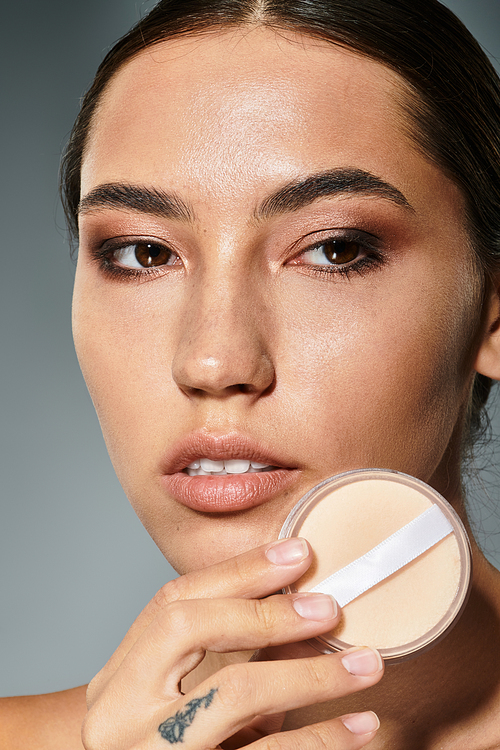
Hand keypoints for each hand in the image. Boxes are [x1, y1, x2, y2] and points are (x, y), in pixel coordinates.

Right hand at [82, 538, 382, 748]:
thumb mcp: (180, 711)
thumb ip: (227, 667)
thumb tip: (303, 625)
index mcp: (119, 680)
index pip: (171, 602)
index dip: (237, 571)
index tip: (298, 553)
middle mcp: (123, 711)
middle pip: (189, 628)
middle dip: (265, 611)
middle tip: (330, 609)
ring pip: (236, 693)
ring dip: (312, 673)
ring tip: (367, 665)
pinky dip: (321, 738)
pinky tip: (359, 725)